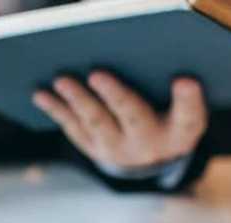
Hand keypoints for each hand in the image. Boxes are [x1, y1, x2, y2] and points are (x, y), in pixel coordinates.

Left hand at [32, 71, 206, 170]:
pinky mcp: (93, 149)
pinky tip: (41, 94)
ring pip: (96, 123)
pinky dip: (56, 109)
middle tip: (97, 75)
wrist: (151, 158)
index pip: (190, 116)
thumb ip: (177, 91)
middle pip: (133, 118)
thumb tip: (148, 56)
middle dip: (115, 96)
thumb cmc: (169, 117)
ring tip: (62, 80)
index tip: (185, 80)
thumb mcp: (182, 109)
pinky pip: (73, 127)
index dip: (188, 99)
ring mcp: (118, 150)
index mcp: (180, 131)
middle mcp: (149, 144)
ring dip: (78, 101)